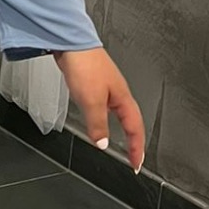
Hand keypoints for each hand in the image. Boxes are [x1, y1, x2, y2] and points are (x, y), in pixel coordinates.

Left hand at [55, 47, 144, 170]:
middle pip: (132, 122)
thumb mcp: (91, 101)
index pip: (136, 129)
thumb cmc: (85, 65)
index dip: (137, 149)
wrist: (71, 43)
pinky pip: (107, 107)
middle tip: (134, 158)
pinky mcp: (96, 83)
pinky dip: (108, 119)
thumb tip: (103, 144)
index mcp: (123, 98)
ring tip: (123, 144)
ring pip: (120, 114)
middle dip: (135, 142)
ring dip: (124, 130)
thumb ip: (98, 124)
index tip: (137, 165)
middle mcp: (119, 93)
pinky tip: (99, 120)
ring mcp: (108, 88)